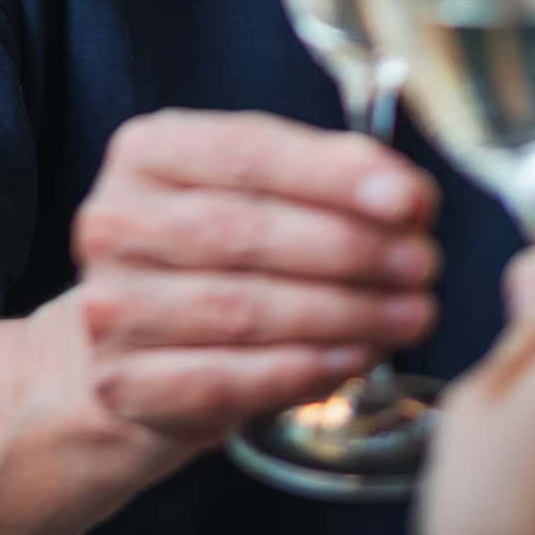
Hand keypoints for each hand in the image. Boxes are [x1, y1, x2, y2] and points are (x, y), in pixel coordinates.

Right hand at [66, 108, 437, 448]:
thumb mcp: (259, 194)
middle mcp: (115, 221)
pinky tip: (355, 359)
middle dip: (350, 249)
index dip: (333, 176)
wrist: (132, 350)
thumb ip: (328, 182)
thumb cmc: (215, 257)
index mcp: (148, 152)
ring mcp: (112, 305)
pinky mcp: (124, 382)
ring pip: (242, 309)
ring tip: (409, 315)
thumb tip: (409, 198)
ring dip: (342, 314)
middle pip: (245, 232)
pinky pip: (226, 378)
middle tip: (422, 264)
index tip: (409, 200)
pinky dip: (301, 371)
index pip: (246, 153)